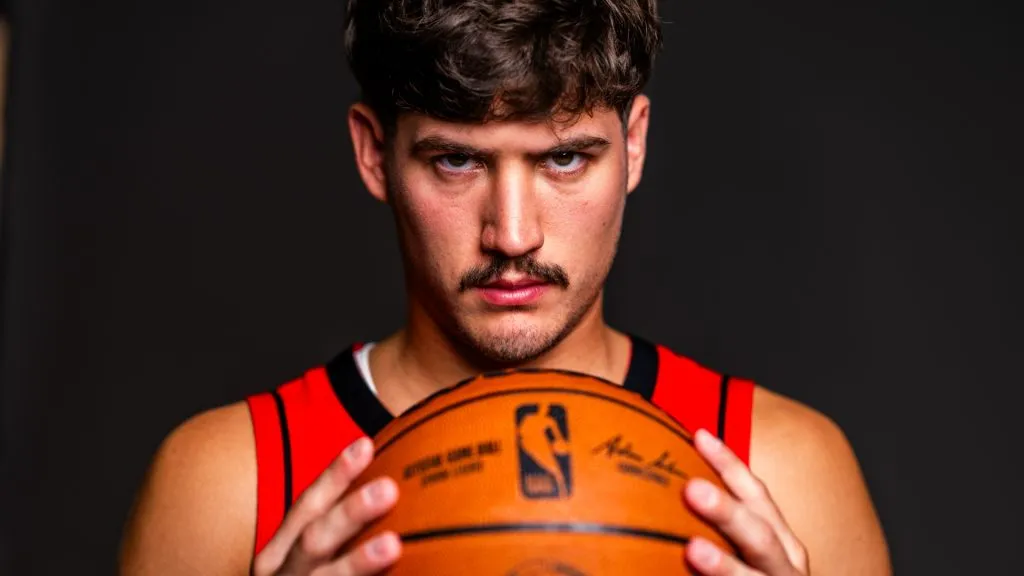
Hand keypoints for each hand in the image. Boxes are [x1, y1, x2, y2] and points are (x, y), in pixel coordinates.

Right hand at [252, 437, 401, 575]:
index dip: (335, 474)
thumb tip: (393, 486)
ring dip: (358, 562)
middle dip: (350, 512)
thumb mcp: (308, 558)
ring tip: (393, 545)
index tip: (366, 444)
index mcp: (280, 554)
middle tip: (390, 488)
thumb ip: (338, 530)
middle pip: (315, 539)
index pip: (307, 505)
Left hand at [683, 429, 808, 575]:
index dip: (730, 463)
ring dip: (725, 566)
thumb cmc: (756, 575)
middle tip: (691, 488)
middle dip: (728, 511)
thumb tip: (669, 487)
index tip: (699, 435)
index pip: (756, 494)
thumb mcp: (748, 551)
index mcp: (780, 540)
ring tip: (693, 551)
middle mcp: (786, 567)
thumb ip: (721, 525)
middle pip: (759, 534)